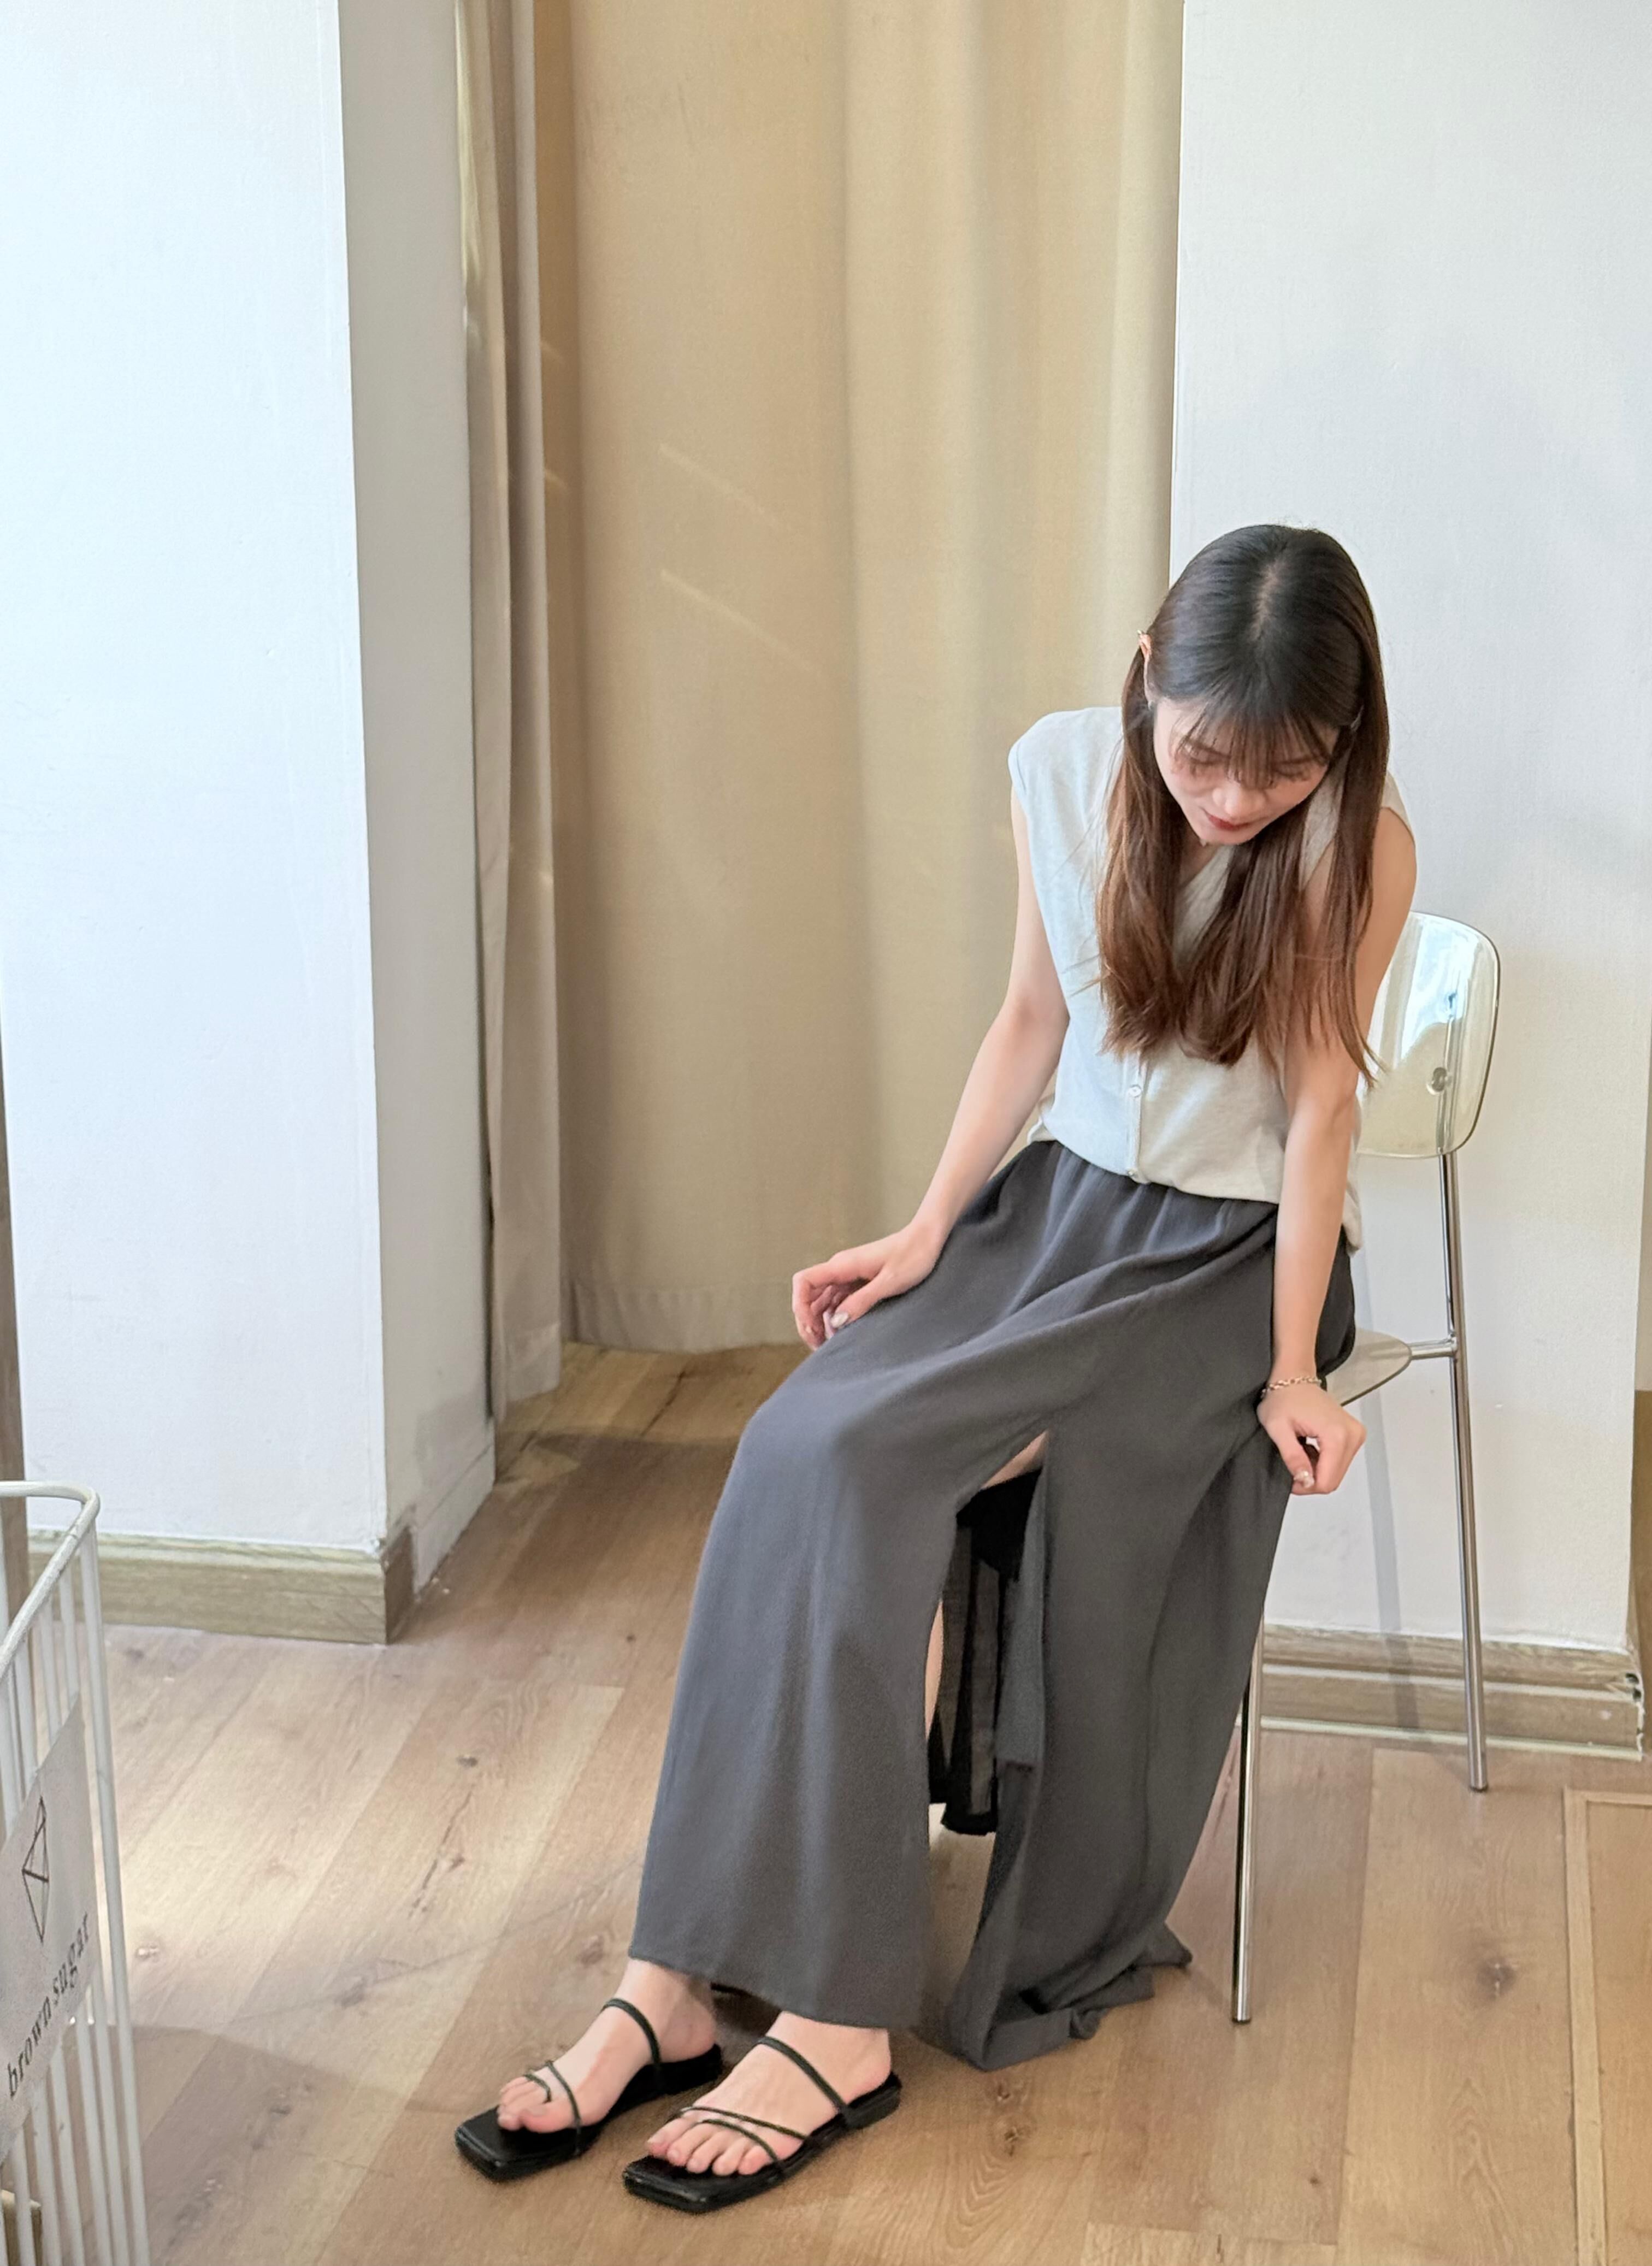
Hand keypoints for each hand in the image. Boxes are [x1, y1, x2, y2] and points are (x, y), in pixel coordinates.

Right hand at [792, 1221, 946, 1348]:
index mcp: (843, 1265)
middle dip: (808, 1321)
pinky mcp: (858, 1281)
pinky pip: (838, 1300)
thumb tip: (837, 1322)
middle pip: (809, 1295)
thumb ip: (862, 1301)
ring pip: (822, 1300)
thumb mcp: (890, 1282)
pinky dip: (835, 1316)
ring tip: (828, 1344)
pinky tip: (842, 1332)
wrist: (928, 1239)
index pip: (804, 1282)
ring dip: (820, 1321)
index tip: (811, 1327)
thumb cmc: (913, 1256)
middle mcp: (840, 1269)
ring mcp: (848, 1275)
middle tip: (818, 1346)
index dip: (800, 1306)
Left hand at [1256, 1378, 1365, 1495]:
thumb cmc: (1284, 1396)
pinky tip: (1309, 1448)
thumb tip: (1305, 1480)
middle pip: (1334, 1478)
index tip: (1290, 1477)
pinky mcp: (1354, 1434)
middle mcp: (1353, 1435)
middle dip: (1311, 1478)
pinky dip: (1323, 1461)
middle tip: (1292, 1464)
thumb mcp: (1278, 1429)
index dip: (1306, 1486)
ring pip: (1337, 1471)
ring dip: (1317, 1469)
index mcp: (1337, 1435)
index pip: (1327, 1481)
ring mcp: (1356, 1434)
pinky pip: (1340, 1460)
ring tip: (1300, 1451)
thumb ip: (1292, 1457)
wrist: (1294, 1376)